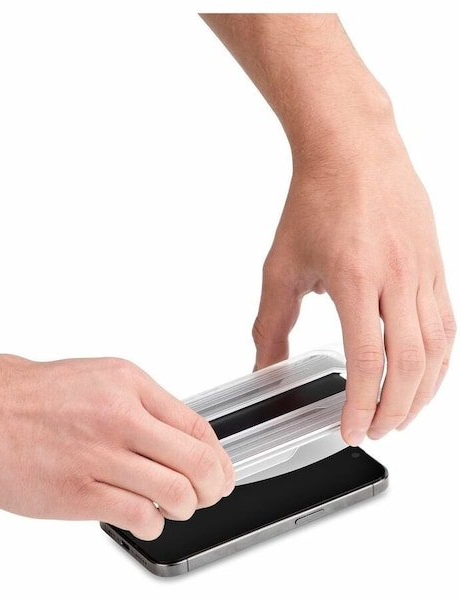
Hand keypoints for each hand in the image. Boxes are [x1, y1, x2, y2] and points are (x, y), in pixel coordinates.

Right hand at [0, 355, 233, 539]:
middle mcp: (121, 416)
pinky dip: (152, 524)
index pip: (197, 424)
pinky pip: (139, 516)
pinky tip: (143, 518)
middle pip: (197, 462)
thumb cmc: (20, 394)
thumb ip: (132, 403)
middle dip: (212, 487)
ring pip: (176, 493)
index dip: (216, 456)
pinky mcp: (79, 493)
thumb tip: (168, 432)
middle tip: (208, 495)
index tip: (218, 470)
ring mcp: (101, 455)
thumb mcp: (90, 376)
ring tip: (173, 508)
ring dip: (184, 508)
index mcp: (127, 383)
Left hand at [253, 131, 455, 444]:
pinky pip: (448, 323)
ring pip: (439, 349)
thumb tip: (265, 366)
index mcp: (356, 278)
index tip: (351, 429)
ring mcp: (424, 271)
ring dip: (423, 392)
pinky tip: (425, 374)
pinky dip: (440, 359)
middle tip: (377, 430)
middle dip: (394, 409)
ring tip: (402, 414)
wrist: (352, 151)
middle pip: (410, 364)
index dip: (361, 405)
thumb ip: (271, 323)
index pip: (367, 361)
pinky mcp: (436, 265)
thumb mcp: (281, 267)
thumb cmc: (316, 201)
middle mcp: (398, 277)